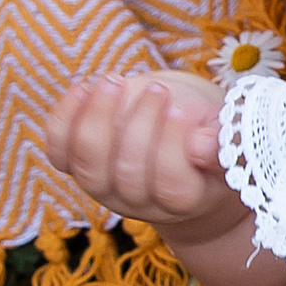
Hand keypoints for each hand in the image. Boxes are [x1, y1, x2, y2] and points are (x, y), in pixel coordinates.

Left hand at [45, 67, 247, 246]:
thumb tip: (202, 146)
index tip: (181, 109)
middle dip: (140, 125)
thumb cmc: (205, 134)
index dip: (172, 147)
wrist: (171, 139)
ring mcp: (103, 188)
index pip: (171, 184)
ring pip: (89, 166)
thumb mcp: (227, 135)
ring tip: (114, 83)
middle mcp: (138, 202)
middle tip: (157, 90)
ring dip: (98, 118)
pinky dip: (65, 118)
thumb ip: (221, 142)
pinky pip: (58, 150)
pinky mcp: (76, 167)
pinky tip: (83, 88)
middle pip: (128, 174)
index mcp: (183, 200)